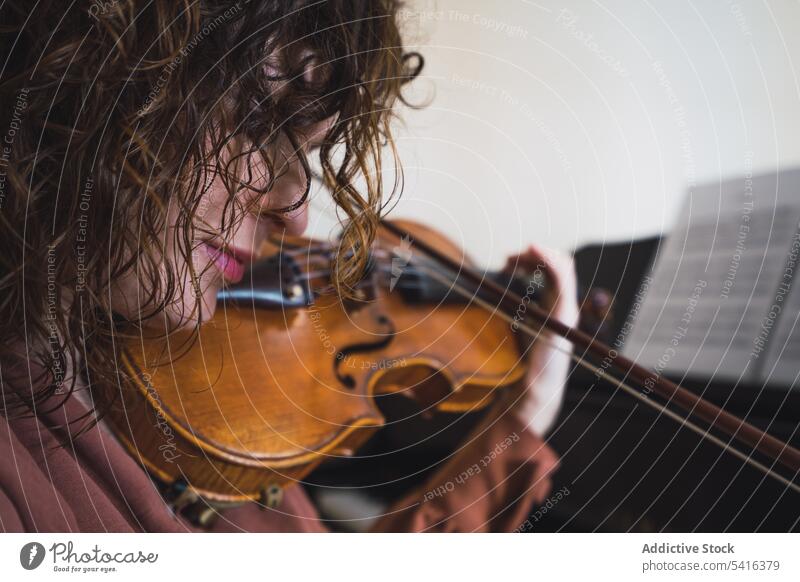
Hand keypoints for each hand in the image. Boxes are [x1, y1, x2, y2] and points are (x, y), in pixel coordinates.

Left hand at [503, 245, 578, 435]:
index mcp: (554, 307)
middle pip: (561, 264)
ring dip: (541, 253)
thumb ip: (515, 310)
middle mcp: (564, 306)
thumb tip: (496, 291)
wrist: (534, 389)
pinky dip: (549, 260)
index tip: (508, 261)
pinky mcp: (563, 316)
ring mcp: (566, 310)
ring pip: (565, 266)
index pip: (553, 271)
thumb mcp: (517, 330)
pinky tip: (533, 251)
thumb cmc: (524, 363)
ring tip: (516, 256)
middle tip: (509, 259)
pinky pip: (563, 280)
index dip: (533, 259)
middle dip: (536, 254)